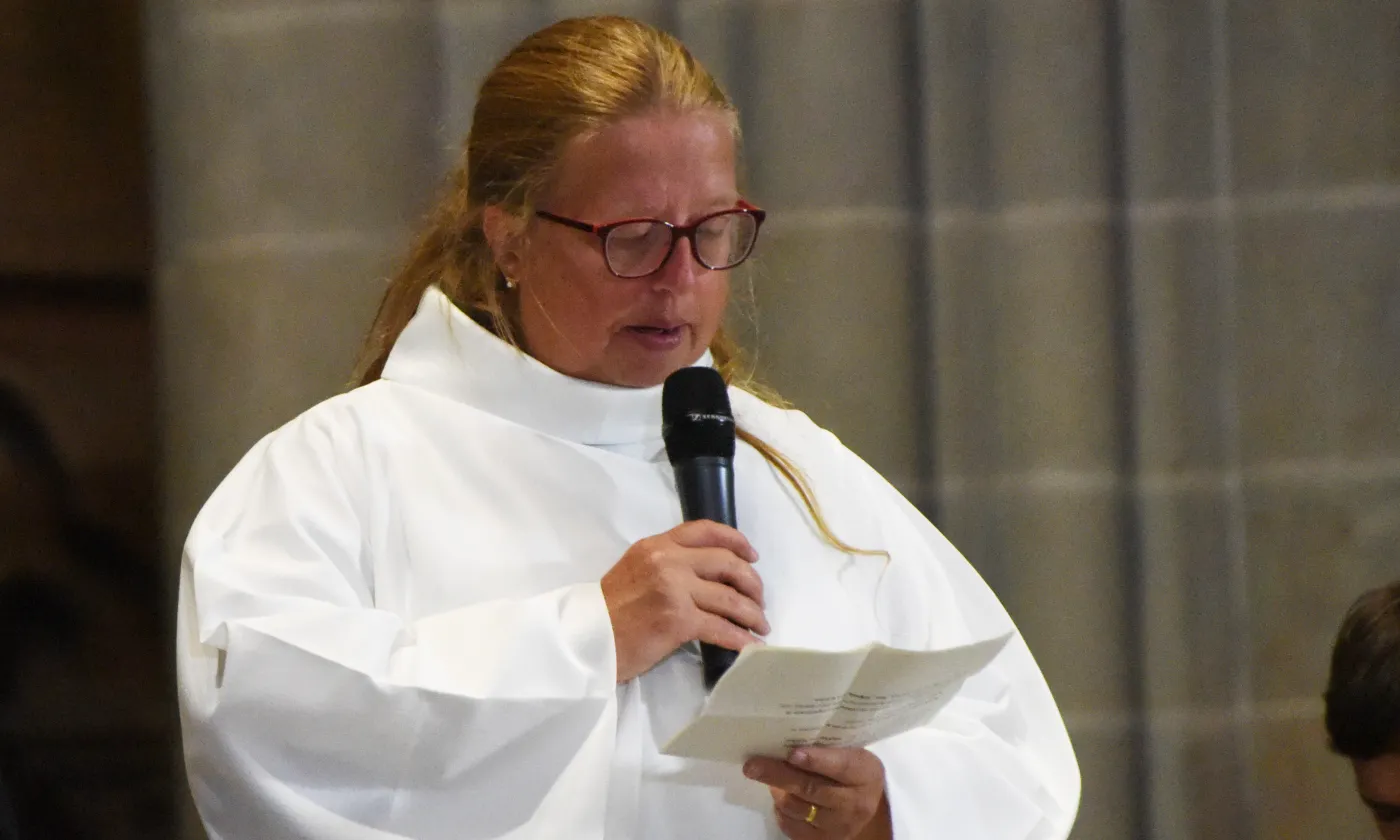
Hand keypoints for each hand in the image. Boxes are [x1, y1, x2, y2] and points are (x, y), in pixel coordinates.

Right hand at [601, 520, 767, 682]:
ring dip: (751, 614)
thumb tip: (706, 575)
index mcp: (657, 545)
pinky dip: (741, 638)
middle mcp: (668, 561)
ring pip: (729, 598)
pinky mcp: (678, 620)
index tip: (752, 555)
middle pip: (727, 563)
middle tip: (759, 599)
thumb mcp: (634, 571)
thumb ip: (666, 565)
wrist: (586, 640)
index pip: (705, 531)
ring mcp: (674, 589)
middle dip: (752, 582)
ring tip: (760, 625)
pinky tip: (750, 646)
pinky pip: (721, 628)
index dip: (736, 540)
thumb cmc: (608, 611)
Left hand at [744, 747, 891, 839]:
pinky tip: (781, 797)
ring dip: (778, 791)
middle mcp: (854, 803)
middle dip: (778, 775)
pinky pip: (792, 827)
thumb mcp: (851, 753)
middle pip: (811, 788)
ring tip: (770, 779)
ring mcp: (839, 826)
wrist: (868, 807)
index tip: (792, 753)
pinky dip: (781, 811)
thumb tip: (784, 741)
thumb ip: (826, 748)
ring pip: (797, 808)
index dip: (815, 760)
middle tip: (752, 766)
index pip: (840, 766)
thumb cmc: (853, 771)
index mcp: (864, 773)